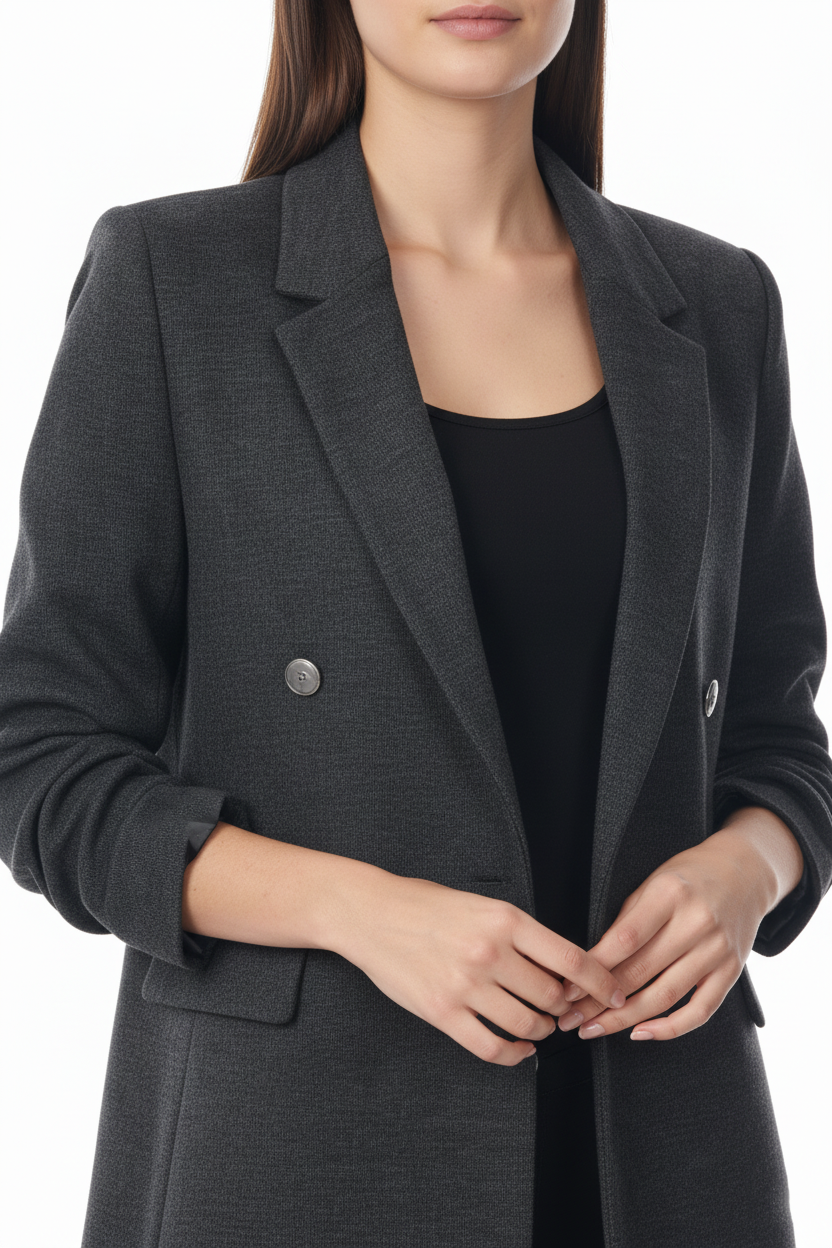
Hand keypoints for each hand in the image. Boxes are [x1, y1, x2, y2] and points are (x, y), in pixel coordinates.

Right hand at [328, 867, 626, 1065]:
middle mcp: (489, 951)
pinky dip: (514, 1053)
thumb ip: (520, 933)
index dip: (602, 983)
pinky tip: (520, 1047)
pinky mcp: (441, 1012)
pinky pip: (491, 1046)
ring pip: (527, 1023)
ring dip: (542, 1029)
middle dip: (567, 1008)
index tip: (614, 993)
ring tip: (541, 1024)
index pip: (572, 960)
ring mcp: (465, 985)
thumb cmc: (426, 905)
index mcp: (505, 919)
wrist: (371, 913)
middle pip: (553, 996)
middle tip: (566, 1010)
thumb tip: (562, 967)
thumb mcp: (482, 904)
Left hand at [556, 807, 803, 1041]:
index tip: (568, 988)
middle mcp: (696, 923)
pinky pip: (700, 1010)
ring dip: (624, 1020)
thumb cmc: (690, 876)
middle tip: (571, 1017)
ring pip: (665, 997)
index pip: (625, 939)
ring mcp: (717, 950)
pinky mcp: (732, 971)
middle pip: (641, 972)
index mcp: (669, 894)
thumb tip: (592, 961)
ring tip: (595, 1029)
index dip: (593, 968)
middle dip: (599, 1001)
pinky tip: (641, 1032)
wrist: (745, 873)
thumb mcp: (653, 883)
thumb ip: (627, 919)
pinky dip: (670, 1028)